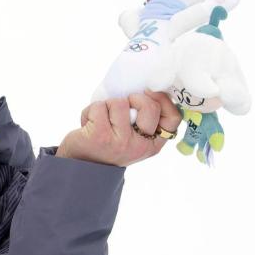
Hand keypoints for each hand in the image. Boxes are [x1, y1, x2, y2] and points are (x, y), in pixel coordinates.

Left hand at [55, 91, 181, 166]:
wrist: (81, 166)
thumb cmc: (108, 145)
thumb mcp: (132, 137)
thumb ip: (142, 119)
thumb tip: (144, 88)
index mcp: (152, 144)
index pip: (172, 119)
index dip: (163, 100)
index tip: (148, 92)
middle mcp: (140, 145)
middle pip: (150, 106)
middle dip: (134, 97)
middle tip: (121, 107)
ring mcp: (121, 141)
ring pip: (120, 103)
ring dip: (107, 105)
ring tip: (101, 118)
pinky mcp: (101, 135)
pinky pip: (99, 107)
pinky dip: (90, 110)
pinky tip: (88, 124)